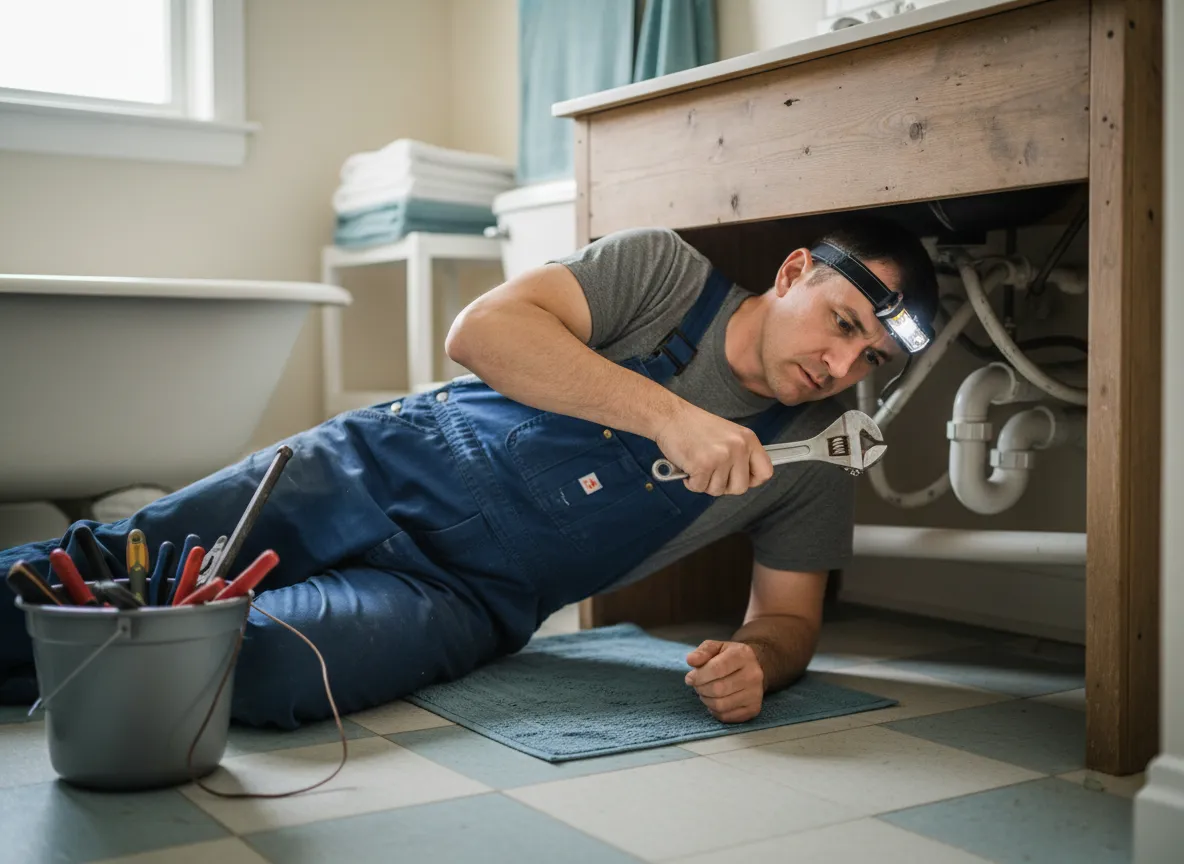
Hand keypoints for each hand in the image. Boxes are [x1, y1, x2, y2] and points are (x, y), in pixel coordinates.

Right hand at [654, 403, 773, 495]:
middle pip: (741, 487)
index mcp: (747, 439)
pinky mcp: (703, 465)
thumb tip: (746, 479)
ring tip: (698, 464)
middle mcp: (738, 448)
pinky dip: (691, 482)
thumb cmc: (694, 426)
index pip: (765, 472)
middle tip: (711, 473)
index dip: (752, 480)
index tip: (739, 478)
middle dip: (724, 486)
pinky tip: (688, 466)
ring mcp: (721, 456)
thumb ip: (740, 454)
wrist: (671, 416)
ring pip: (718, 490)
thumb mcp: (728, 435)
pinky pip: (700, 488)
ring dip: (704, 483)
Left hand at [684, 640, 765, 722]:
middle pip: (718, 689)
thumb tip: (691, 660)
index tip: (689, 678)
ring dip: (706, 700)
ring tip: (705, 692)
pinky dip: (715, 711)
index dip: (698, 676)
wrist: (752, 667)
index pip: (716, 669)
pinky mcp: (754, 709)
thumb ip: (702, 652)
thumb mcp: (716, 647)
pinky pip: (726, 716)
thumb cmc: (729, 656)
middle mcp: (753, 674)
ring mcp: (755, 693)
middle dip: (701, 688)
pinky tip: (714, 701)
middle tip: (697, 685)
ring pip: (721, 705)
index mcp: (743, 655)